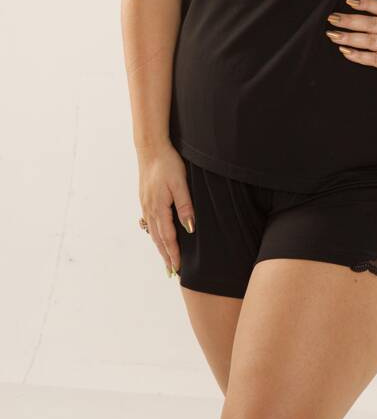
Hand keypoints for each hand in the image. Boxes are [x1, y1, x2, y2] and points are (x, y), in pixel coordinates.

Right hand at [136, 142, 194, 276]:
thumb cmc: (167, 163)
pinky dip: (154, 233)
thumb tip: (189, 228)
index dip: (173, 254)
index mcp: (159, 207)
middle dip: (165, 255)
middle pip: (157, 238)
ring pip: (152, 231)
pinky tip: (156, 235)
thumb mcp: (180, 183)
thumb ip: (185, 206)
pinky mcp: (145, 197)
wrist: (151, 147)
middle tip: (171, 272)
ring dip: (159, 246)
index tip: (177, 269)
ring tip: (166, 258)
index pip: (167, 237)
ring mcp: (145, 203)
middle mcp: (150, 208)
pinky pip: (149, 221)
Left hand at [325, 0, 376, 93]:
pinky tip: (346, 53)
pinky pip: (375, 59)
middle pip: (371, 22)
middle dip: (350, 19)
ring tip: (332, 35)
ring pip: (370, 40)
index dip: (367, 3)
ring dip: (349, 37)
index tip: (350, 1)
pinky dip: (359, 56)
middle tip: (332, 17)